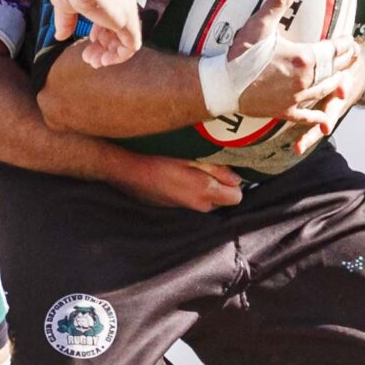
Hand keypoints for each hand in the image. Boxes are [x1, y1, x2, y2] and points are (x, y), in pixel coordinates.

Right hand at [51, 0, 142, 67]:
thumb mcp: (65, 6)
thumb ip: (66, 23)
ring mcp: (128, 12)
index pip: (112, 17)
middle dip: (103, 47)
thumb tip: (60, 36)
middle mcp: (124, 1)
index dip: (101, 32)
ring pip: (125, 40)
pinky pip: (131, 46)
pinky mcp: (129, 23)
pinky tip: (105, 61)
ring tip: (94, 62)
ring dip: (109, 55)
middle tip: (89, 58)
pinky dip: (119, 57)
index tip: (90, 40)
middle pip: (119, 30)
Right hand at [109, 152, 243, 211]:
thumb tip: (236, 179)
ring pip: (206, 200)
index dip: (234, 183)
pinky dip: (190, 189)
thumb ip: (217, 169)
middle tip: (207, 165)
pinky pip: (191, 199)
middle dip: (220, 185)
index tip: (226, 170)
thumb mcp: (191, 156)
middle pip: (222, 199)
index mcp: (205, 192)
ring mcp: (185, 208)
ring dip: (205, 187)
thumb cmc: (159, 157)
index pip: (236, 197)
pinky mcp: (173, 206)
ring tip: (191, 168)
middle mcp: (197, 205)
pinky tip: (178, 175)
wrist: (128, 170)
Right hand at [231, 0, 359, 118]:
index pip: (332, 50)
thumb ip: (277, 2)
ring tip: (344, 78)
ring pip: (324, 90)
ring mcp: (295, 98)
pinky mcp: (284, 111)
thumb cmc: (240, 54)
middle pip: (333, 70)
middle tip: (354, 55)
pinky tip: (325, 119)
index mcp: (303, 58)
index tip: (350, 40)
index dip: (344, 44)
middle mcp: (305, 80)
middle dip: (346, 61)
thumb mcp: (259, 24)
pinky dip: (317, 118)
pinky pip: (305, 116)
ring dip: (336, 83)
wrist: (223, 85)